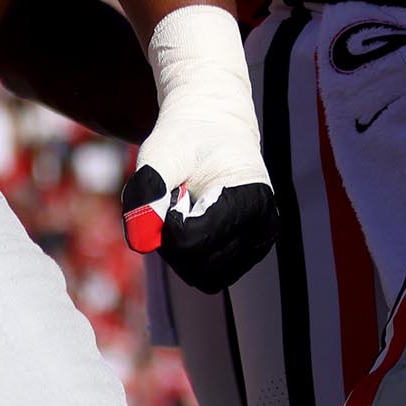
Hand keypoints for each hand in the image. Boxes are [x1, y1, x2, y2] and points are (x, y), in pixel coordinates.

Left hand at [125, 6, 280, 289]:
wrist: (213, 128)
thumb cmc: (187, 138)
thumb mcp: (160, 152)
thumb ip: (146, 191)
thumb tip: (142, 242)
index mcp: (252, 201)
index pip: (193, 244)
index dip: (166, 223)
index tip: (171, 191)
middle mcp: (263, 228)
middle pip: (196, 266)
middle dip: (172, 239)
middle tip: (173, 199)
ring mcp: (257, 246)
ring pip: (201, 276)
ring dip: (180, 249)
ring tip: (184, 209)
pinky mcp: (245, 254)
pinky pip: (206, 273)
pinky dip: (189, 254)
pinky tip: (191, 221)